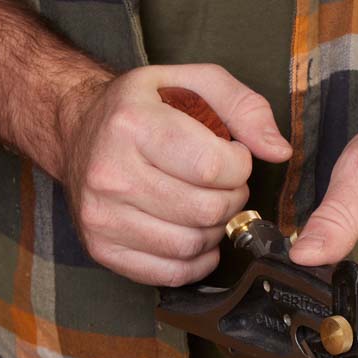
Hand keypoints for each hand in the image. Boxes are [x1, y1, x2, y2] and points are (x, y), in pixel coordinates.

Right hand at [58, 64, 290, 285]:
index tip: (232, 156)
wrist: (78, 129)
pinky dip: (196, 260)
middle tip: (223, 185)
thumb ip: (246, 109)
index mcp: (133, 125)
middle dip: (231, 199)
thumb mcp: (196, 85)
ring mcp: (102, 216)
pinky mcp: (103, 249)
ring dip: (215, 230)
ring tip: (206, 204)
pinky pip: (171, 272)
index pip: (213, 168)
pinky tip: (195, 232)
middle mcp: (110, 173)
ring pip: (192, 245)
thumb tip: (279, 152)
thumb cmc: (147, 107)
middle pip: (206, 211)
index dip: (239, 167)